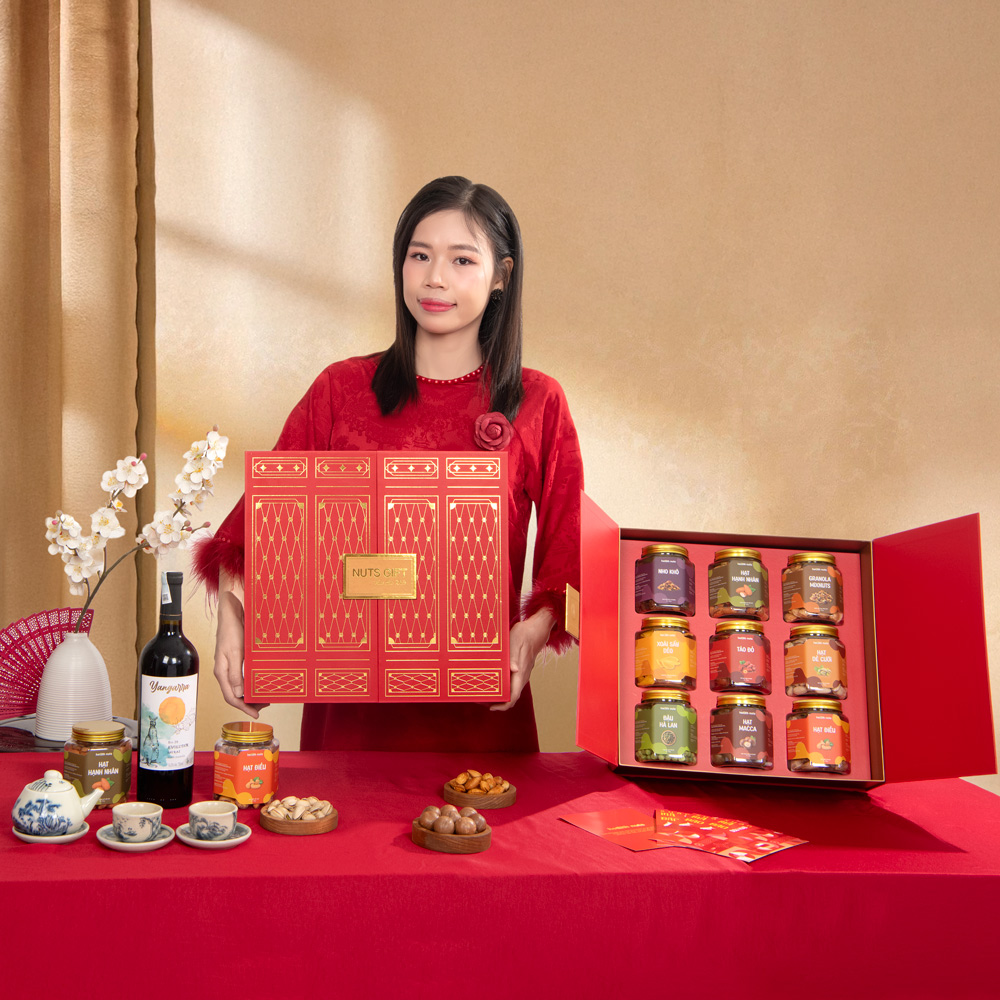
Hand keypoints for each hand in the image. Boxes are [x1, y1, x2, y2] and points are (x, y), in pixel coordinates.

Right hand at [213, 586, 268, 718]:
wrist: (231, 613)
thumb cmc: (231, 630)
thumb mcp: (235, 652)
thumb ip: (235, 673)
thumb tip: (239, 694)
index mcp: (221, 671)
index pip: (231, 697)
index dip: (243, 708)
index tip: (255, 714)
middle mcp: (225, 671)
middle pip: (235, 694)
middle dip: (248, 702)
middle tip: (264, 705)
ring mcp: (230, 665)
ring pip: (239, 686)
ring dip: (250, 693)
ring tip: (264, 695)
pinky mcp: (236, 659)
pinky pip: (242, 675)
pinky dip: (251, 682)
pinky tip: (259, 681)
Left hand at [491, 608, 554, 711]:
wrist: (536, 630)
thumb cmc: (523, 635)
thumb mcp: (515, 643)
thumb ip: (513, 658)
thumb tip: (514, 670)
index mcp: (521, 673)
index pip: (513, 697)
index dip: (503, 706)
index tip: (491, 707)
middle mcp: (522, 677)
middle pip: (511, 696)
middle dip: (498, 701)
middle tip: (482, 699)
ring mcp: (522, 674)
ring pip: (511, 690)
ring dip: (500, 693)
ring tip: (485, 691)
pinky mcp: (520, 669)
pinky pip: (512, 683)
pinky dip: (502, 685)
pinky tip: (493, 679)